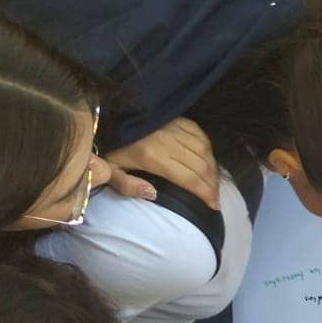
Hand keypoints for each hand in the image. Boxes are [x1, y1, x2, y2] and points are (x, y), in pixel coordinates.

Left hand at [103, 118, 220, 208]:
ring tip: (213, 183)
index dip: (205, 194)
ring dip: (213, 169)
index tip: (213, 206)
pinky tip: (208, 161)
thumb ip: (127, 186)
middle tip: (215, 198)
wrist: (106, 116)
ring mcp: (173, 126)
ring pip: (204, 150)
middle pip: (201, 166)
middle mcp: (167, 140)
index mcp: (151, 156)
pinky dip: (208, 150)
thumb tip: (153, 194)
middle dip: (213, 185)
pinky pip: (200, 135)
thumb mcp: (109, 170)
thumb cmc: (109, 148)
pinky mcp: (177, 118)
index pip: (189, 178)